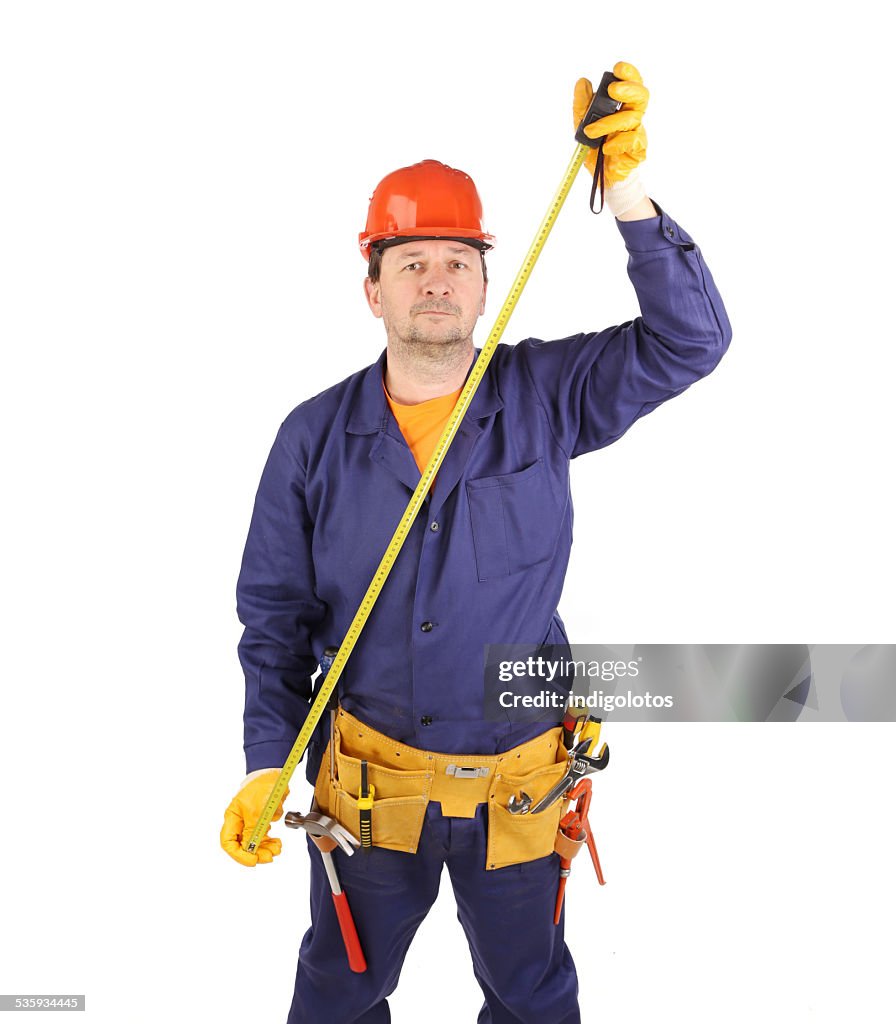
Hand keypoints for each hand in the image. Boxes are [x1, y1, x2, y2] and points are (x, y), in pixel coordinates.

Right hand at [220, 768, 288, 866]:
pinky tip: (277, 841)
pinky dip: (271, 840)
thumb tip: (250, 849)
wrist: (276, 771)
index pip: (229, 843)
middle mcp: (240, 821)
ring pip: (255, 841)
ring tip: (277, 848)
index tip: (253, 860)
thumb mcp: (257, 811)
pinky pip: (265, 834)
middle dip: (256, 853)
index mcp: (233, 818)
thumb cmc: (261, 786)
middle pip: (243, 845)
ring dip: (266, 848)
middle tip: (269, 857)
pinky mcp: (262, 818)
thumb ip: (252, 831)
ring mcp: (251, 820)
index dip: (239, 855)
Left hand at [573, 61, 648, 186]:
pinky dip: (617, 142)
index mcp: (622, 106)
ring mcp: (637, 132)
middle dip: (628, 88)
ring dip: (608, 123)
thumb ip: (582, 105)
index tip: (617, 68)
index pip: (632, 83)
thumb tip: (583, 82)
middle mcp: (632, 115)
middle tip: (612, 90)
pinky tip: (606, 147)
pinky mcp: (638, 149)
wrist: (601, 177)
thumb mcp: (582, 125)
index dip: (629, 73)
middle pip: (641, 95)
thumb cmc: (596, 148)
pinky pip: (632, 140)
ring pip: (631, 118)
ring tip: (590, 132)